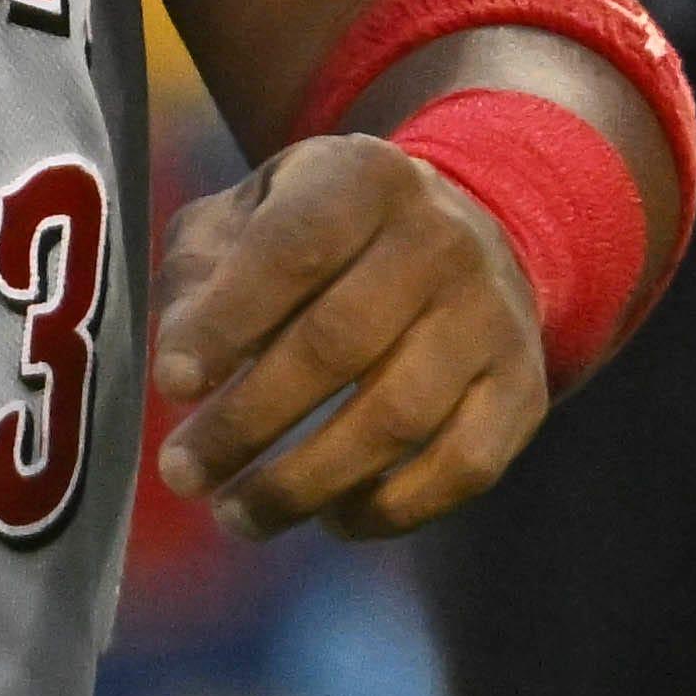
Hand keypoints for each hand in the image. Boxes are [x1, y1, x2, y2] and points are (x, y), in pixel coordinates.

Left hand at [150, 135, 547, 543]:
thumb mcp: (251, 214)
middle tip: (183, 472)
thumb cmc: (322, 234)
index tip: (172, 384)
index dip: (228, 321)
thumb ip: (200, 273)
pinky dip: (391, 509)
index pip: (293, 249)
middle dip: (249, 420)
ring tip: (237, 515)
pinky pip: (462, 467)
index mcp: (364, 178)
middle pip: (339, 343)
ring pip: (397, 417)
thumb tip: (181, 363)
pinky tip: (331, 517)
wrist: (461, 234)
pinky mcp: (523, 388)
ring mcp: (491, 316)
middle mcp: (441, 240)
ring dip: (305, 483)